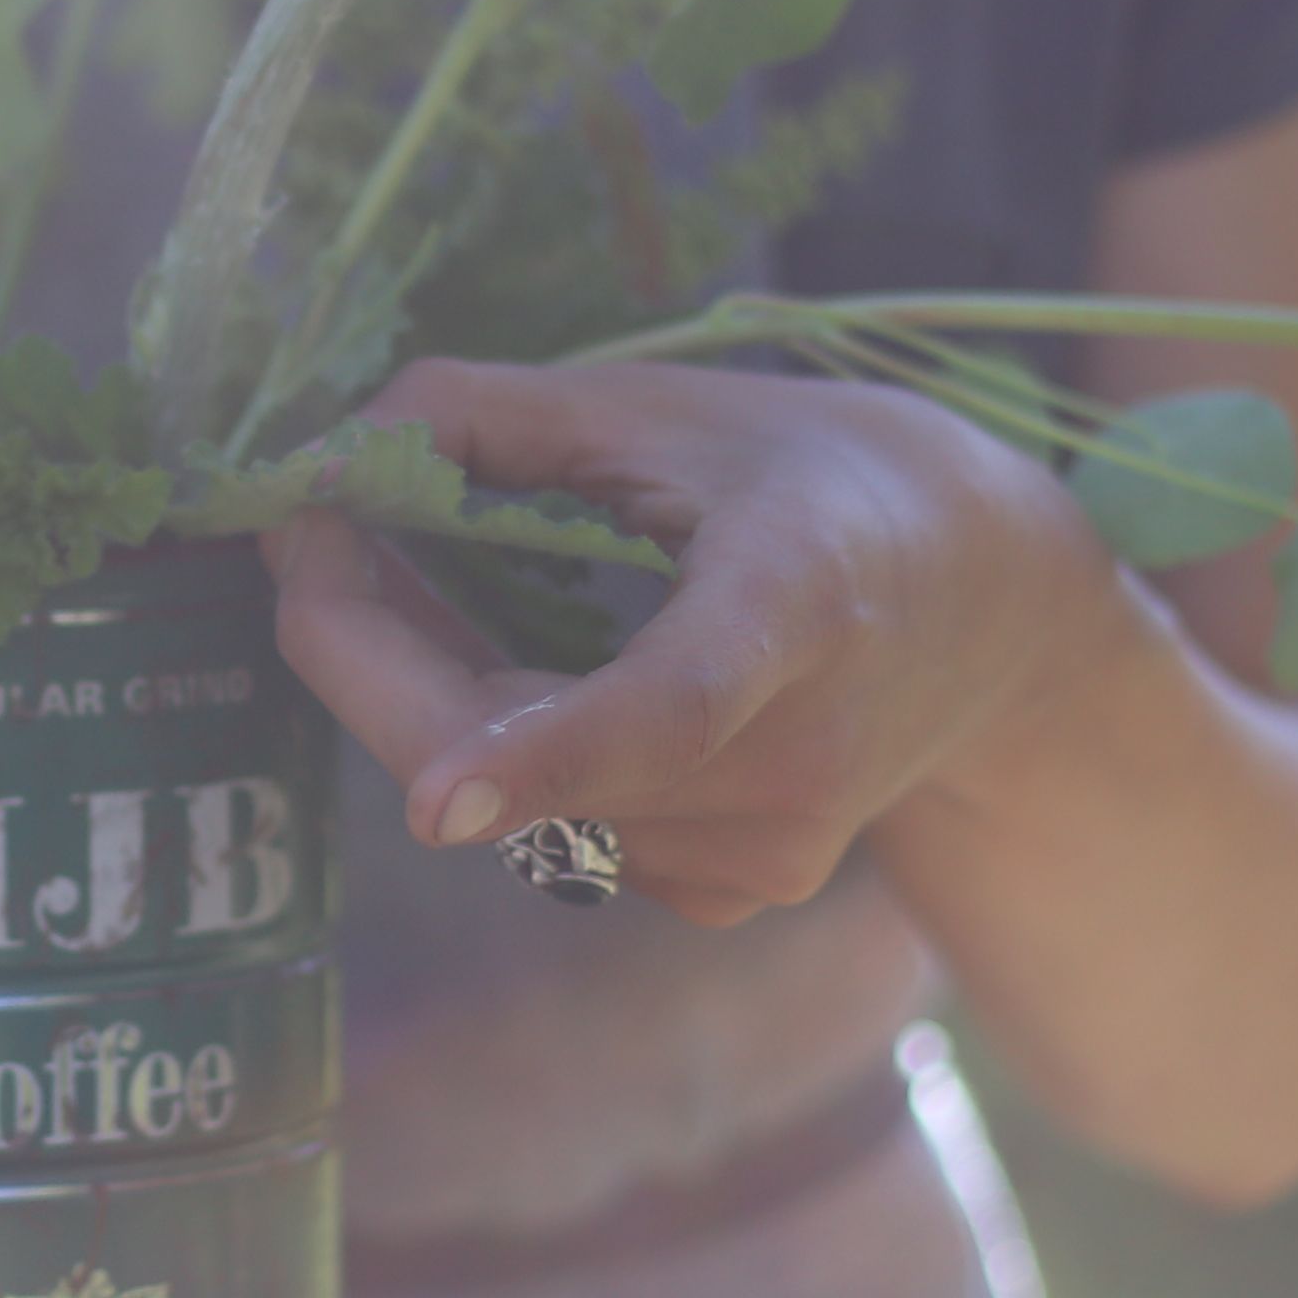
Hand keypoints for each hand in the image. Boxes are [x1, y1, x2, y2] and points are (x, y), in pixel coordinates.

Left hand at [264, 359, 1131, 926]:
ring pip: (521, 807)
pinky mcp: (738, 893)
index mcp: (798, 610)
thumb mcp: (658, 404)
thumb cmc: (808, 476)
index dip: (548, 754)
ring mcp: (770, 849)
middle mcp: (796, 759)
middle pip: (535, 767)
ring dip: (431, 699)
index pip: (675, 707)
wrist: (985, 603)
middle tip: (311, 535)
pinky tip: (536, 666)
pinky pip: (559, 832)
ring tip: (437, 576)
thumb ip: (478, 414)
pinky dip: (504, 753)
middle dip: (376, 659)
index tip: (434, 803)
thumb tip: (321, 462)